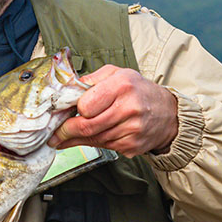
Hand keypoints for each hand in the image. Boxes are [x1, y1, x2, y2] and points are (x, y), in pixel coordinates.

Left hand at [49, 65, 178, 156]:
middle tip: (54, 134)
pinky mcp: (133, 146)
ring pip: (94, 139)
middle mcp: (129, 108)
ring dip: (75, 140)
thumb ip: (91, 80)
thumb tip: (67, 90)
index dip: (74, 110)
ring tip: (63, 138)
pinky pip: (104, 147)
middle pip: (87, 126)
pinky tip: (87, 139)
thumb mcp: (117, 74)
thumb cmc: (138, 91)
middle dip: (66, 131)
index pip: (86, 105)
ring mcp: (132, 130)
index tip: (64, 111)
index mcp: (122, 86)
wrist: (167, 113)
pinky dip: (92, 143)